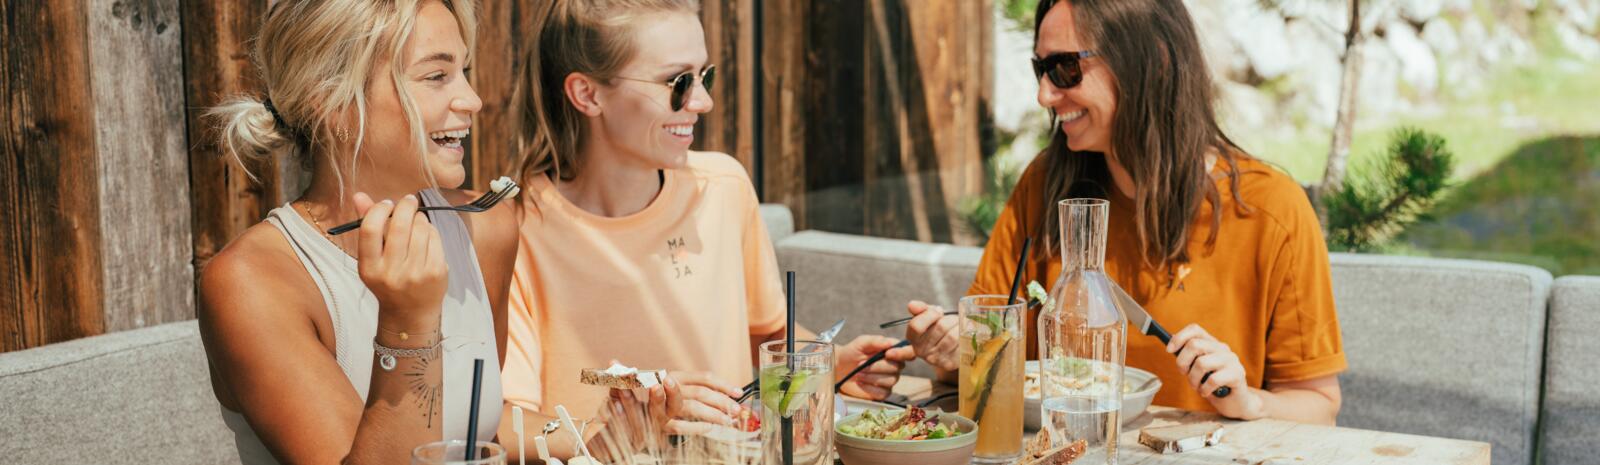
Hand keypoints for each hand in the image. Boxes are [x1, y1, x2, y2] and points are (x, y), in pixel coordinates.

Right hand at [353, 193, 446, 326]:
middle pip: (399, 226)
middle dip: (406, 206)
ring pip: (420, 229)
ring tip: (417, 220)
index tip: (387, 204)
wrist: (410, 312)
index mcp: (369, 268)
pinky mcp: (435, 272)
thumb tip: (359, 195)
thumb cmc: (389, 278)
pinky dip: (431, 230)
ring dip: (419, 218)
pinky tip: (426, 234)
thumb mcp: (373, 258)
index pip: (370, 229)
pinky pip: (435, 238)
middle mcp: (391, 273)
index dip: (379, 210)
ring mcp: (415, 274)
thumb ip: (367, 225)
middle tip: (408, 201)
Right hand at [663, 371, 742, 425]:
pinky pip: (682, 427)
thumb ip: (704, 391)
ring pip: (692, 408)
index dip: (724, 385)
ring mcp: (664, 406)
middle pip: (700, 392)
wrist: (643, 416)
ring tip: (726, 420)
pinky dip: (697, 427)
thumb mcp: (683, 391)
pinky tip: (709, 427)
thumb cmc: (669, 402)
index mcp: (677, 376)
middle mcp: (669, 388)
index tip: (739, 393)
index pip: (705, 377)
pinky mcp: (661, 424)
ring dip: (713, 414)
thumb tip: (733, 397)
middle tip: (736, 409)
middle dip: (721, 401)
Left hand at [835, 335, 914, 399]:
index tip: (887, 354)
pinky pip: (883, 393)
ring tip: (858, 373)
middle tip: (860, 365)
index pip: (908, 352)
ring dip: (871, 377)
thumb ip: (876, 341)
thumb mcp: (861, 343)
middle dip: (876, 367)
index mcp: (892, 351)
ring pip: (890, 381)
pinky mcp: (882, 392)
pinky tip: (860, 383)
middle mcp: (894, 365)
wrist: (839, 369)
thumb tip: (891, 342)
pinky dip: (869, 388)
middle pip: (897, 368)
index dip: (902, 354)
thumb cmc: (851, 353)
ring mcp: (889, 380)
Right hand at [904, 301, 959, 372]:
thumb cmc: (939, 329)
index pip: (916, 326)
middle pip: (940, 327)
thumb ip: (920, 309)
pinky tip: (962, 337)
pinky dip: (965, 338)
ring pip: (953, 336)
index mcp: (912, 338)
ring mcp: (935, 359)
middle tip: (952, 320)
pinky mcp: (949, 364)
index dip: (930, 315)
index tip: (938, 311)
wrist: (951, 348)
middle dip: (949, 319)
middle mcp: (921, 351)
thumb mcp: (929, 316)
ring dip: (959, 327)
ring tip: (958, 327)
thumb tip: (912, 305)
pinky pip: (961, 345)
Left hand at [1168, 324, 1262, 419]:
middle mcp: (1222, 348)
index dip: (1179, 338)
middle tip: (1185, 374)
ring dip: (1193, 379)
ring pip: (1201, 363)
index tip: (1169, 350)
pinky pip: (1213, 379)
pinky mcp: (1237, 374)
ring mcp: (1231, 360)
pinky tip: (1206, 392)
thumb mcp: (1198, 369)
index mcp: (1212, 343)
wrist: (1236, 401)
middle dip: (1182, 362)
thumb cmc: (1213, 385)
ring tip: (1197, 387)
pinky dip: (1204, 389)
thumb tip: (1172, 347)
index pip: (1195, 329)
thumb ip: (1189, 357)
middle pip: (1195, 345)